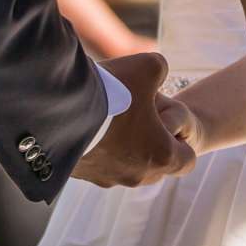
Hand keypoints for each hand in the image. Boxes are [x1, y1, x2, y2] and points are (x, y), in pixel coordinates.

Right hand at [71, 51, 195, 187]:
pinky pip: (96, 165)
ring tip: (107, 118)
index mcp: (161, 156)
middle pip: (154, 164)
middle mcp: (136, 175)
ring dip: (120, 146)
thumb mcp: (147, 67)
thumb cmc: (112, 92)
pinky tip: (87, 124)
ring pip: (123, 166)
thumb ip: (159, 68)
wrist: (59, 111)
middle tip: (135, 116)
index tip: (164, 120)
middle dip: (149, 142)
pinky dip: (95, 149)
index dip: (180, 139)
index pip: (187, 160)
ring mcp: (107, 178)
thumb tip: (155, 72)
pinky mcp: (82, 176)